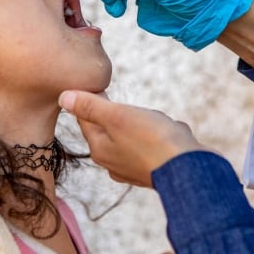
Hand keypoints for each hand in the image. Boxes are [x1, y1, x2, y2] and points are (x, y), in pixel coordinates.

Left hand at [58, 90, 206, 187]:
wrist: (190, 169)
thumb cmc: (153, 140)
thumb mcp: (118, 116)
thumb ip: (90, 106)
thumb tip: (63, 97)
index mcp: (100, 149)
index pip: (85, 118)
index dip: (91, 98)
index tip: (101, 85)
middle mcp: (113, 162)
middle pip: (109, 127)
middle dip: (122, 112)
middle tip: (132, 105)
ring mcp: (133, 168)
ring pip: (133, 134)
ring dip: (144, 122)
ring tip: (153, 119)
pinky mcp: (154, 169)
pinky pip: (152, 143)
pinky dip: (160, 134)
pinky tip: (169, 131)